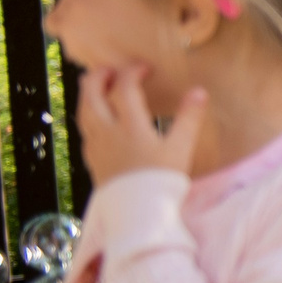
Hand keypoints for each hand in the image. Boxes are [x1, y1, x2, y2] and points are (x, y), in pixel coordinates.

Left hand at [76, 67, 206, 185]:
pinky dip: (89, 116)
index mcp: (130, 125)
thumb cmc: (160, 181)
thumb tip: (198, 91)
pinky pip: (85, 130)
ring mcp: (96, 146)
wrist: (137, 214)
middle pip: (91, 94)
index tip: (144, 68)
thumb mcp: (181, 149)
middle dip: (99, 77)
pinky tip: (98, 121)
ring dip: (88, 94)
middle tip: (110, 70)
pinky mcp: (92, 160)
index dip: (132, 72)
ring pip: (83, 112)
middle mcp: (107, 131)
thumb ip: (189, 118)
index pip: (124, 88)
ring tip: (98, 88)